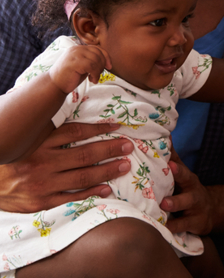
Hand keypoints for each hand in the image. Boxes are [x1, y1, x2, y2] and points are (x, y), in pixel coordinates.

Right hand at [0, 123, 132, 212]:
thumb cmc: (10, 156)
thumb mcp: (25, 136)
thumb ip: (46, 127)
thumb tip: (70, 106)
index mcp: (39, 142)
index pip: (75, 132)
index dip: (98, 128)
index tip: (117, 126)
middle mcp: (42, 161)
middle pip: (84, 154)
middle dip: (110, 149)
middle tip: (128, 146)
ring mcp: (43, 183)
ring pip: (82, 176)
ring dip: (107, 170)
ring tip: (125, 165)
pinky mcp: (41, 201)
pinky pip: (71, 196)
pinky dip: (91, 192)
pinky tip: (107, 188)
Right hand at [49, 45, 110, 93]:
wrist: (54, 84)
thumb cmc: (70, 77)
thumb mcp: (83, 65)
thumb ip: (91, 60)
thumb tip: (107, 60)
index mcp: (78, 48)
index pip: (98, 48)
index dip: (106, 57)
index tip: (109, 66)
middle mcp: (76, 49)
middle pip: (98, 54)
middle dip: (102, 65)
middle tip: (97, 75)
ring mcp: (75, 55)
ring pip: (96, 60)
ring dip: (98, 72)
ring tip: (93, 79)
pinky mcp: (74, 63)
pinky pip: (92, 66)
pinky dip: (95, 74)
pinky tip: (92, 80)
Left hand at [161, 151, 212, 235]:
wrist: (211, 209)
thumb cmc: (188, 189)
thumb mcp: (183, 175)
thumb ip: (173, 158)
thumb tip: (165, 136)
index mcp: (188, 179)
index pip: (183, 171)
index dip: (177, 168)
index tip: (169, 162)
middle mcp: (193, 191)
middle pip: (188, 186)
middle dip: (179, 182)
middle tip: (167, 185)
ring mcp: (195, 207)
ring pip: (186, 207)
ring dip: (175, 205)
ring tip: (164, 205)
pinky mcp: (196, 223)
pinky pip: (184, 226)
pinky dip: (174, 227)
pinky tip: (164, 228)